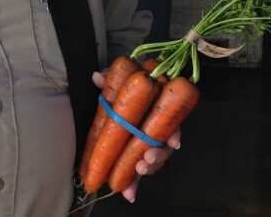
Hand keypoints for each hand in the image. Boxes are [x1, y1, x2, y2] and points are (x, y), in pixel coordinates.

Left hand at [90, 72, 180, 202]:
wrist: (120, 99)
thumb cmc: (124, 89)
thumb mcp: (119, 82)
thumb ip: (111, 79)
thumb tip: (96, 76)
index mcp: (156, 112)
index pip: (171, 124)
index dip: (174, 134)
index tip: (173, 141)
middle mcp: (157, 131)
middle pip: (163, 147)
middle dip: (157, 156)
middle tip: (147, 159)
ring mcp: (148, 146)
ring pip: (153, 161)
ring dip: (147, 169)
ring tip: (138, 170)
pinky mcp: (137, 158)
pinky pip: (138, 173)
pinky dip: (133, 184)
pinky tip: (128, 194)